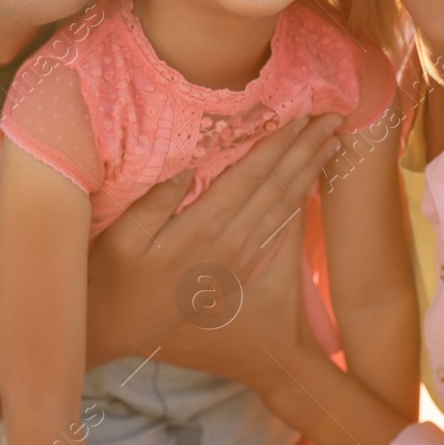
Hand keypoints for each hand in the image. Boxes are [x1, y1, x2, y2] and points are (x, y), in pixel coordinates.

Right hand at [86, 115, 341, 365]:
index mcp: (202, 229)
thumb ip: (154, 203)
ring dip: (308, 173)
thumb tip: (186, 162)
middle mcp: (229, 243)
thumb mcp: (121, 239)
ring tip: (331, 144)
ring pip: (282, 208)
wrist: (120, 329)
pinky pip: (277, 231)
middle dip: (304, 150)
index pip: (249, 176)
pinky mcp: (237, 270)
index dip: (277, 144)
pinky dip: (296, 204)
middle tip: (332, 118)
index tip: (302, 115)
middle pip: (275, 188)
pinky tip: (308, 186)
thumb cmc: (111, 276)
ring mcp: (237, 260)